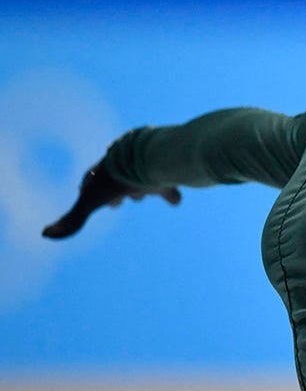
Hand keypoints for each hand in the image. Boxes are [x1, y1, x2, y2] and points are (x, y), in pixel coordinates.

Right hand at [42, 163, 181, 239]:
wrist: (155, 156)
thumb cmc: (122, 178)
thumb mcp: (94, 199)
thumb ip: (73, 219)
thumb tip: (45, 234)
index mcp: (105, 169)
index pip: (92, 180)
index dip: (90, 191)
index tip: (93, 199)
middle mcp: (125, 163)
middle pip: (119, 177)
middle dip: (119, 189)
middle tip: (123, 200)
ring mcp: (147, 163)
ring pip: (144, 176)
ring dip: (145, 186)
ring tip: (150, 193)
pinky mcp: (168, 167)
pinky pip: (170, 178)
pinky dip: (171, 190)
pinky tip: (175, 200)